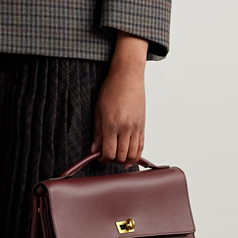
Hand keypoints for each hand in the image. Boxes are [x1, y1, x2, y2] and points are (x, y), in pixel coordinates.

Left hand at [91, 30, 147, 167]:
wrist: (128, 76)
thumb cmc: (111, 90)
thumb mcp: (98, 110)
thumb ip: (97, 132)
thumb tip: (95, 149)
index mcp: (111, 124)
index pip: (109, 152)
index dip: (103, 159)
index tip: (100, 157)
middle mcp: (125, 128)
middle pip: (121, 156)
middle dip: (113, 160)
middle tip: (108, 156)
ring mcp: (136, 128)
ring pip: (132, 154)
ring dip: (124, 160)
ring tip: (118, 156)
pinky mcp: (142, 126)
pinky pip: (141, 146)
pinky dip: (136, 155)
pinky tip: (129, 156)